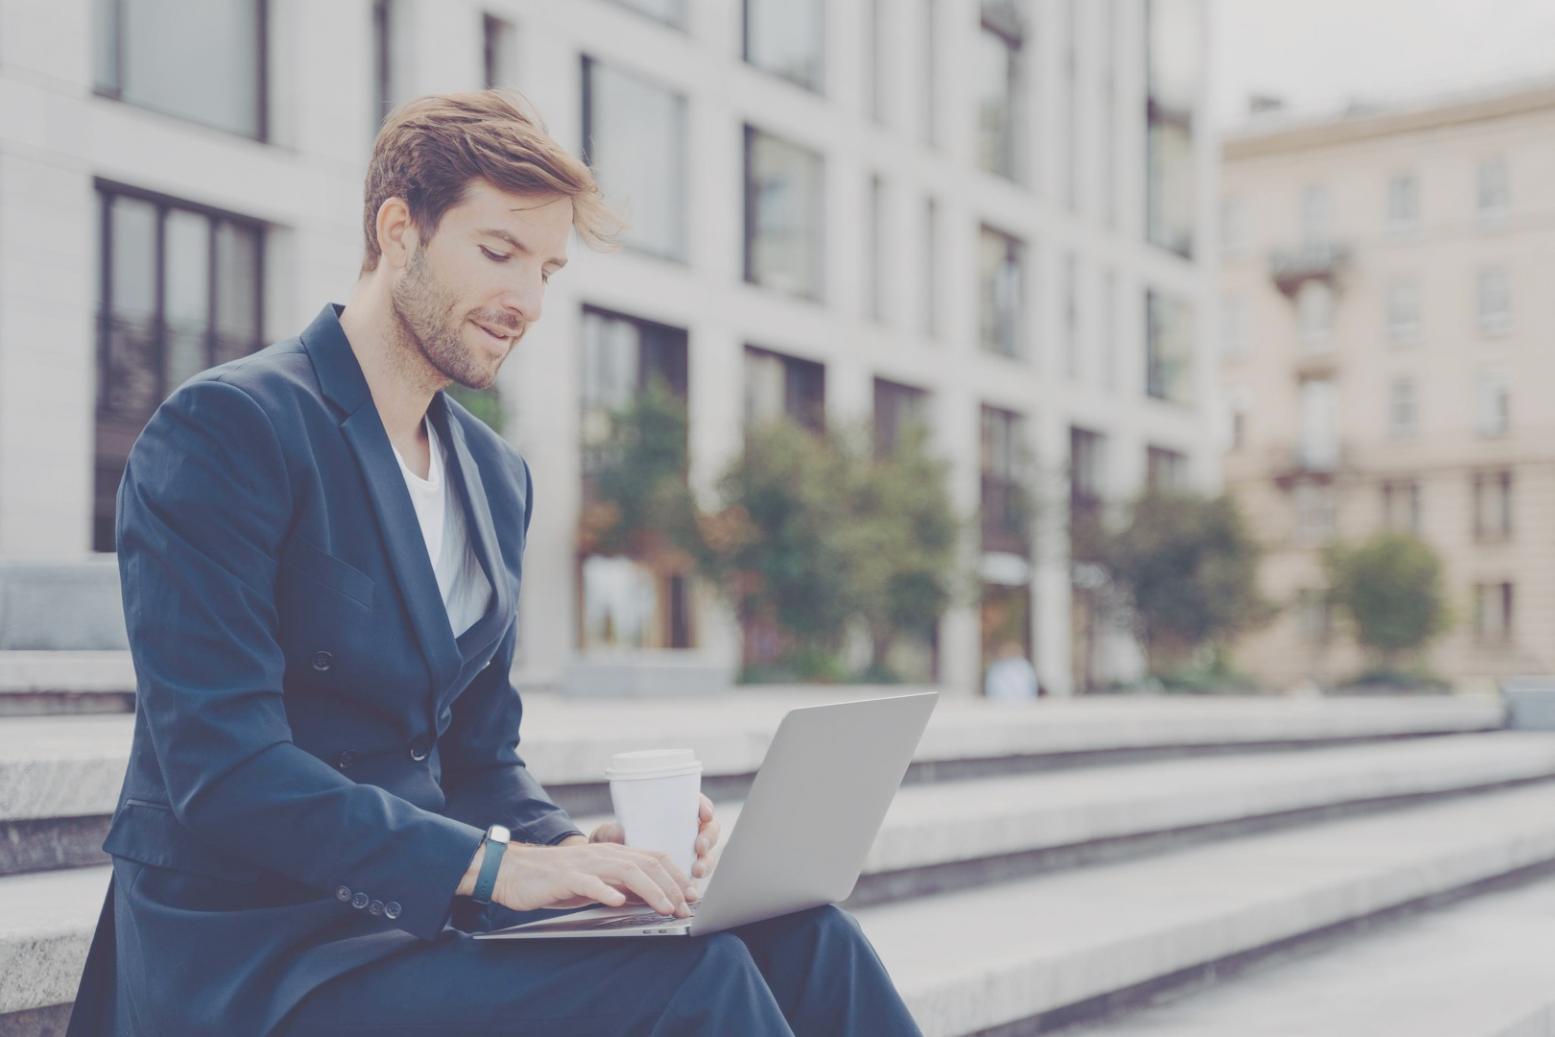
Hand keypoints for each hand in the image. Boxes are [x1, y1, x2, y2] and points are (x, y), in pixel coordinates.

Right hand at [489, 840, 698, 915]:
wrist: (515, 872)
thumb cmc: (556, 880)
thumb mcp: (595, 883)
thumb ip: (621, 887)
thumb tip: (649, 900)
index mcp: (613, 854)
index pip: (654, 859)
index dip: (676, 875)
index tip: (692, 895)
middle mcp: (603, 854)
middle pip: (647, 864)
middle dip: (671, 886)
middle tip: (685, 907)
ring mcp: (585, 864)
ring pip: (626, 871)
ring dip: (650, 890)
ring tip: (665, 907)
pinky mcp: (565, 877)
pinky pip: (589, 882)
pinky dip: (606, 891)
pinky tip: (618, 902)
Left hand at [584, 793, 721, 878]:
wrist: (606, 870)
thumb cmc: (610, 844)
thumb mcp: (607, 835)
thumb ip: (611, 833)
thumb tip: (619, 832)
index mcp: (669, 812)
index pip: (693, 802)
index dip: (704, 805)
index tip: (705, 814)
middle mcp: (682, 830)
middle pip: (708, 828)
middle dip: (708, 837)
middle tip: (699, 846)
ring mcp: (686, 851)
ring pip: (707, 853)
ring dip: (706, 860)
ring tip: (697, 870)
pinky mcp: (683, 872)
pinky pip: (697, 874)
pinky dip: (696, 879)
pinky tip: (692, 885)